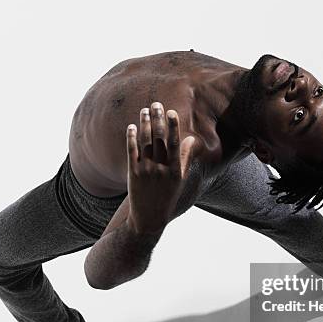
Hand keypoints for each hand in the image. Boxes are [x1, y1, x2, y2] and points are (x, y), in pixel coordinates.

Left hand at [125, 102, 195, 234]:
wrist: (149, 217)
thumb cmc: (168, 197)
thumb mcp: (181, 180)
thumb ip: (186, 159)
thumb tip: (191, 139)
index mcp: (175, 170)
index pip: (175, 143)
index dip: (172, 126)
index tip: (171, 111)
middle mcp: (161, 169)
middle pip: (159, 138)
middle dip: (157, 119)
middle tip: (156, 104)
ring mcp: (146, 171)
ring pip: (145, 142)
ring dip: (144, 123)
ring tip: (144, 110)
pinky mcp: (132, 173)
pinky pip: (131, 151)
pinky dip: (132, 137)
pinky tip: (132, 126)